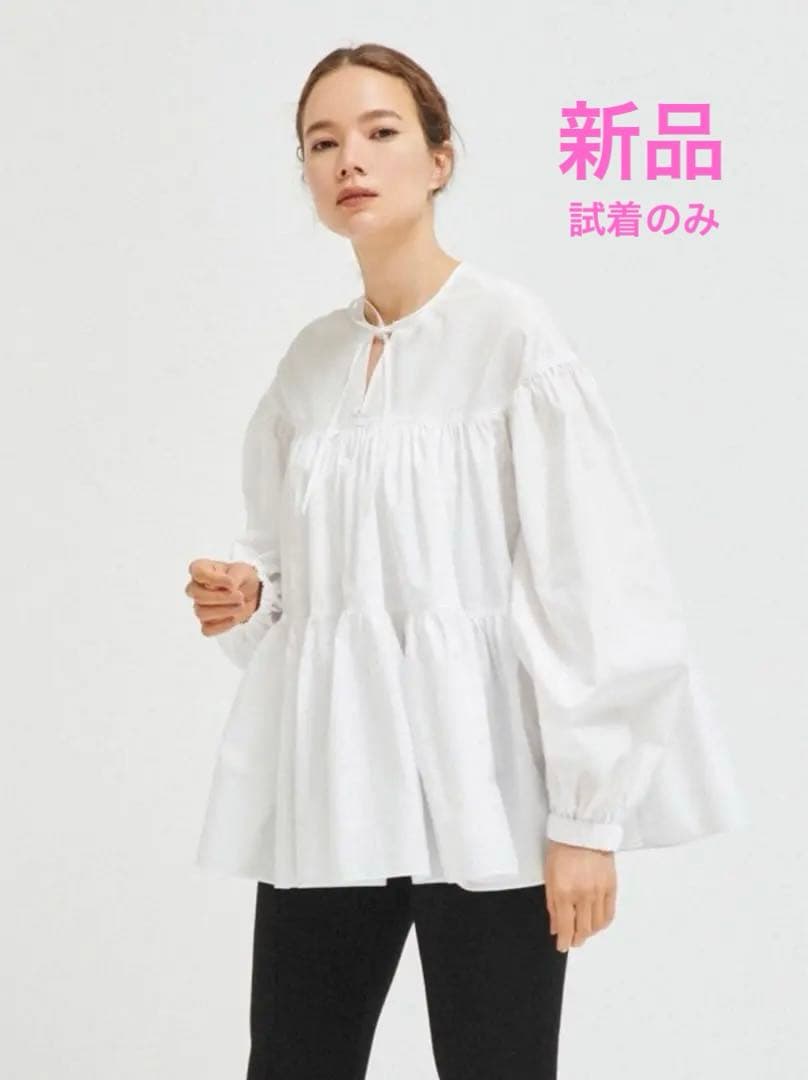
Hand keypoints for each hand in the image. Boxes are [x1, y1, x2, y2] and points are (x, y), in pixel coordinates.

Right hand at [185, 558, 260, 636]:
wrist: (252, 592)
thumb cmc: (242, 577)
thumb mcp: (242, 570)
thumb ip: (233, 576)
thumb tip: (228, 586)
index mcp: (200, 569)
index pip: (198, 573)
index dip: (214, 579)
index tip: (231, 583)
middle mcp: (195, 587)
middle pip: (197, 595)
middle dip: (221, 597)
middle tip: (240, 596)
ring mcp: (199, 606)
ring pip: (201, 613)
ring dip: (224, 610)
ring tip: (241, 605)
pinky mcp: (206, 622)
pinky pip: (207, 629)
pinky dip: (221, 626)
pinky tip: (233, 618)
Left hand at [544, 838, 616, 952]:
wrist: (582, 830)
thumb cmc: (562, 848)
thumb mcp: (549, 876)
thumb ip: (552, 905)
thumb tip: (554, 926)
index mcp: (565, 892)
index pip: (565, 928)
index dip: (563, 941)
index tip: (561, 946)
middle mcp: (584, 895)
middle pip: (583, 930)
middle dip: (576, 939)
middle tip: (572, 941)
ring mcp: (599, 892)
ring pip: (597, 925)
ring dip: (589, 933)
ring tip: (583, 933)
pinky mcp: (611, 887)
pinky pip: (609, 914)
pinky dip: (602, 924)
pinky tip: (597, 924)